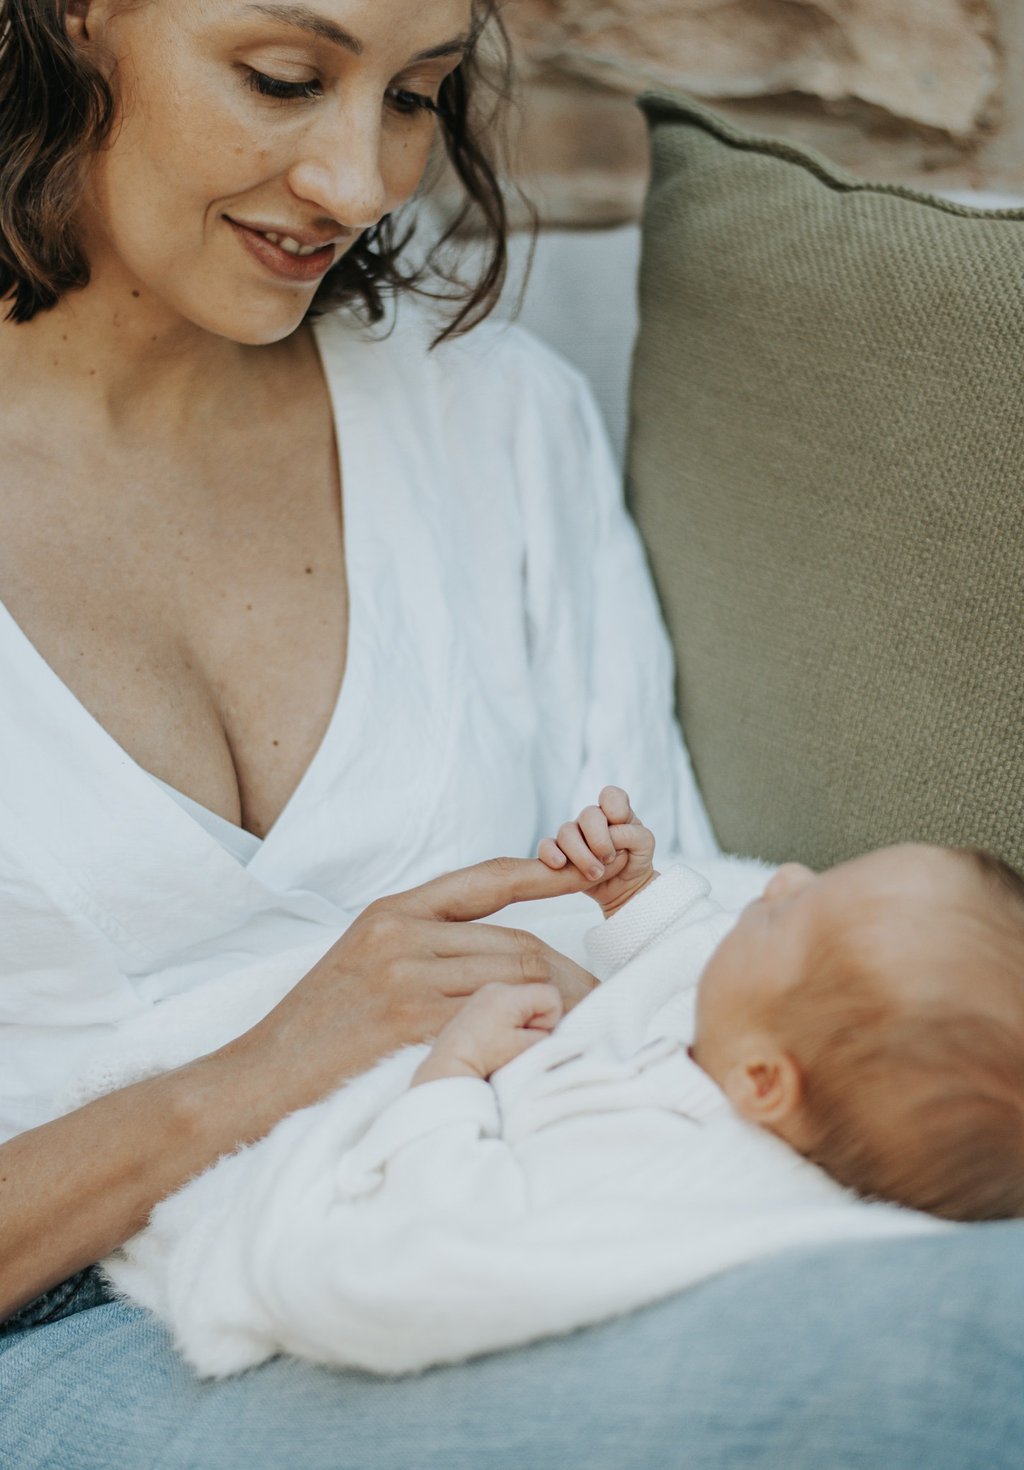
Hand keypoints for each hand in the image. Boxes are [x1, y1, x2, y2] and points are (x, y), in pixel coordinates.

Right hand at [236, 858, 598, 1114]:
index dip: (542, 876)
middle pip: (516, 942)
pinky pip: (497, 1019)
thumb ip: (422, 947)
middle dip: (565, 974)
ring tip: (579, 1030)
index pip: (484, 880)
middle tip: (599, 1000)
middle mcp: (400, 934)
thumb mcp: (362, 962)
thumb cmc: (316, 1032)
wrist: (258, 1081)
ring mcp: (406, 976)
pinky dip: (529, 1033)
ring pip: (515, 978)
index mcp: (389, 911)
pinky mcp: (412, 1023)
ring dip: (556, 1006)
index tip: (584, 872)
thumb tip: (498, 958)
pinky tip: (542, 1051)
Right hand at [537, 786, 657, 917]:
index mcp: (615, 812)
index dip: (614, 807)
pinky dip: (550, 853)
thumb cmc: (636, 859)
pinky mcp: (560, 852)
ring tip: (596, 874)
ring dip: (582, 855)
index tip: (620, 823)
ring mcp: (574, 834)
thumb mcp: (645, 845)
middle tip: (608, 859)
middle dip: (599, 840)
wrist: (625, 886)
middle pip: (588, 815)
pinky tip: (560, 864)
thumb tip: (610, 834)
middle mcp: (593, 820)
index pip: (610, 795)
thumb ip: (632, 834)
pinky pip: (546, 846)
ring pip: (567, 832)